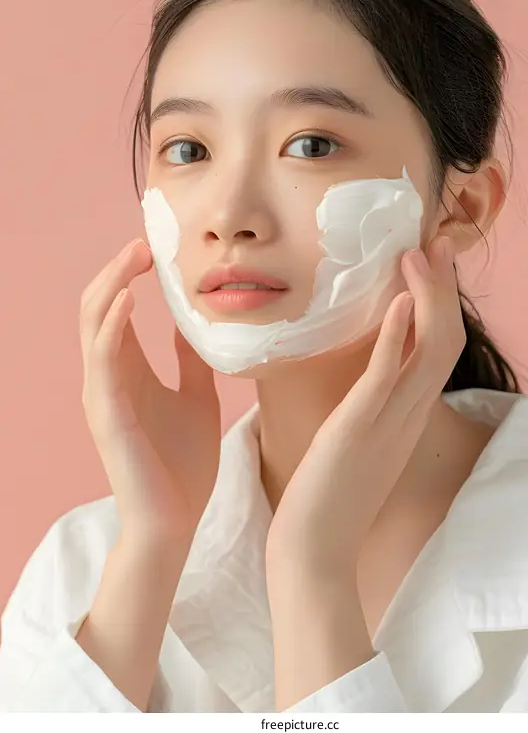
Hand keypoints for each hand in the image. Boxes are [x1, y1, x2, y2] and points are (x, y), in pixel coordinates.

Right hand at [80, 238, 220, 546]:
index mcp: (128, 371)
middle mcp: (108, 376)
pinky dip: (111, 326)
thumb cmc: (184, 465)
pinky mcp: (107, 413)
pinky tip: (129, 302)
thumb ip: (191, 360)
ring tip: (136, 258)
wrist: (176, 522)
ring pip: (93, 324)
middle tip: (145, 243)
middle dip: (118, 270)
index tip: (155, 247)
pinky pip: (102, 360)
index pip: (117, 308)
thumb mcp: (197, 396)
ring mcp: (103, 393)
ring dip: (113, 285)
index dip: (129, 274)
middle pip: (97, 306)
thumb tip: (198, 323)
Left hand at [265, 235, 464, 579]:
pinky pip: (387, 376)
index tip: (432, 262)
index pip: (440, 348)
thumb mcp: (356, 443)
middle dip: (445, 287)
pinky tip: (398, 302)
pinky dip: (397, 335)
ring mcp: (389, 421)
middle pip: (446, 339)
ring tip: (418, 255)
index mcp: (408, 415)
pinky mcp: (359, 427)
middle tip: (438, 242)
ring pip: (428, 349)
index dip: (442, 302)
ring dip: (427, 297)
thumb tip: (360, 377)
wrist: (312, 551)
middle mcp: (409, 414)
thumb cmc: (326, 497)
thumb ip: (367, 407)